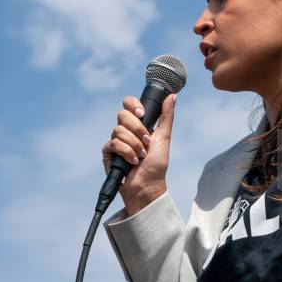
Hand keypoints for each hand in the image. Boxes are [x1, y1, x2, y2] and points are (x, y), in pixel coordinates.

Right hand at [102, 93, 176, 215]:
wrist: (148, 185)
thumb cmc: (157, 164)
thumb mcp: (164, 138)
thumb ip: (167, 116)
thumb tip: (172, 96)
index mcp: (139, 123)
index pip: (129, 103)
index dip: (133, 105)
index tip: (142, 114)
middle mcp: (126, 130)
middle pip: (122, 114)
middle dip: (137, 130)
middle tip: (146, 142)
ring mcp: (116, 140)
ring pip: (118, 130)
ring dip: (134, 145)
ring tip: (141, 156)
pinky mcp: (109, 152)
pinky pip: (113, 143)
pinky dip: (126, 153)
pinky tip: (133, 162)